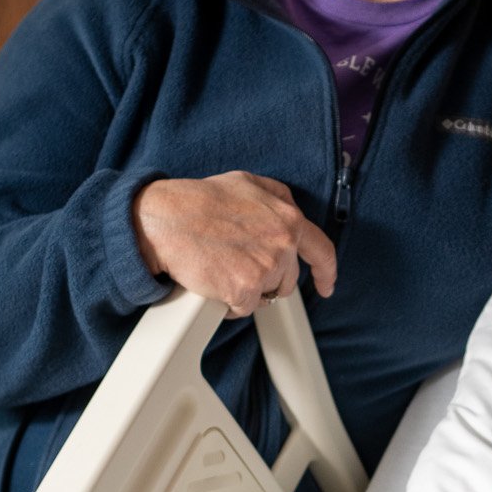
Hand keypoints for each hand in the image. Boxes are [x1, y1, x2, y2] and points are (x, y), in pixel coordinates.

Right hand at [131, 171, 337, 315]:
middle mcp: (283, 242)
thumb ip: (275, 196)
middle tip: (238, 265)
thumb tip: (287, 209)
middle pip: (287, 279)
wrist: (165, 220)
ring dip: (248, 289)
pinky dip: (230, 303)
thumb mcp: (246, 183)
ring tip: (223, 267)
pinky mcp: (245, 289)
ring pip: (266, 294)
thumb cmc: (198, 201)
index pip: (321, 250)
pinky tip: (214, 282)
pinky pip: (244, 308)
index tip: (326, 285)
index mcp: (287, 217)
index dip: (326, 271)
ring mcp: (266, 267)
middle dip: (267, 278)